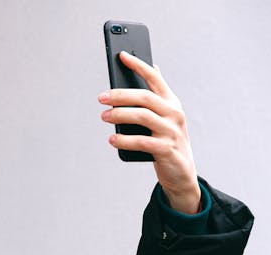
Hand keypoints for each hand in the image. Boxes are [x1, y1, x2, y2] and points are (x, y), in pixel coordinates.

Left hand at [99, 51, 201, 213]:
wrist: (181, 172)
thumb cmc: (165, 140)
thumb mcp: (163, 116)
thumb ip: (155, 96)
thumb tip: (151, 68)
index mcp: (171, 102)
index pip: (155, 78)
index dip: (138, 65)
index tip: (121, 55)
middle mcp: (174, 113)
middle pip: (144, 97)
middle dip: (120, 95)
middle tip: (101, 97)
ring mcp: (171, 131)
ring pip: (143, 117)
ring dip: (119, 115)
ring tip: (103, 117)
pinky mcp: (166, 150)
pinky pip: (142, 141)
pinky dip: (125, 140)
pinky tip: (112, 140)